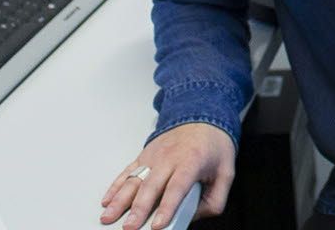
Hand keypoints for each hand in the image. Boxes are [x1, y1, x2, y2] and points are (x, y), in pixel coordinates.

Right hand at [99, 122, 234, 228]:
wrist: (202, 115)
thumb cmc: (213, 145)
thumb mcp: (227, 172)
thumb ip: (215, 199)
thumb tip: (195, 216)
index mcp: (191, 161)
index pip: (176, 188)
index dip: (166, 208)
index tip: (158, 225)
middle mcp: (169, 158)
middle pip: (150, 186)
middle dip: (138, 209)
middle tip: (129, 227)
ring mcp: (153, 157)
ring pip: (133, 180)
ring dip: (119, 200)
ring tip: (108, 217)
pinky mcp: (143, 156)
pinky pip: (126, 172)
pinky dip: (115, 187)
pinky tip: (107, 200)